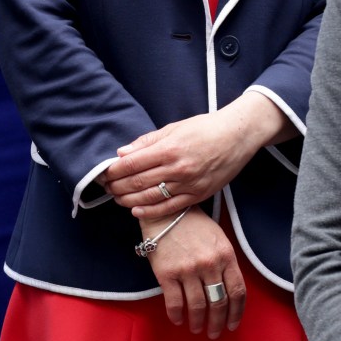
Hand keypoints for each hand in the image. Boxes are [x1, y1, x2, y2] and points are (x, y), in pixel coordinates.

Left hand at [102, 92, 296, 218]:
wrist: (237, 136)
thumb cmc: (205, 128)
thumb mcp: (174, 127)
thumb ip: (147, 141)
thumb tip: (123, 153)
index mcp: (169, 148)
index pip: (132, 164)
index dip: (114, 171)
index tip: (104, 173)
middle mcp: (177, 168)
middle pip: (138, 182)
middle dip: (118, 187)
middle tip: (106, 188)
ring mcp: (188, 184)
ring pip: (151, 198)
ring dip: (129, 200)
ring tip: (118, 199)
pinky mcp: (198, 195)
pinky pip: (169, 208)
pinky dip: (150, 212)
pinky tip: (137, 211)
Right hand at [139, 207, 244, 338]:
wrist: (165, 212)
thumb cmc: (194, 224)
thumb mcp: (218, 238)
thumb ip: (225, 262)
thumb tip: (229, 292)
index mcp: (225, 255)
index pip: (237, 292)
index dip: (236, 313)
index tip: (232, 324)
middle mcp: (209, 264)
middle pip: (219, 303)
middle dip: (218, 323)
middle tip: (214, 332)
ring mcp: (188, 269)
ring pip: (197, 306)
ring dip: (197, 322)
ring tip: (196, 328)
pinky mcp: (167, 273)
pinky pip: (174, 303)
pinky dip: (176, 315)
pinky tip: (178, 319)